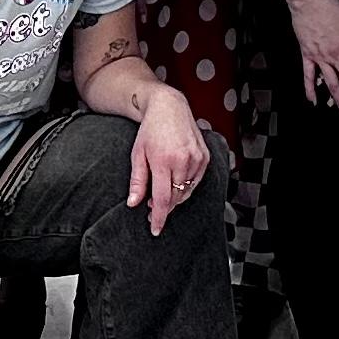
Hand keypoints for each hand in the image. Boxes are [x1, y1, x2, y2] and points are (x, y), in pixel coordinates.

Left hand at [127, 88, 209, 236]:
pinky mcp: (205, 158)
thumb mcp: (138, 155)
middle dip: (164, 206)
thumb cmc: (149, 131)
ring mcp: (197, 159)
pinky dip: (185, 186)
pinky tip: (175, 180)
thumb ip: (137, 181)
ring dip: (174, 197)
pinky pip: (195, 182)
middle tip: (151, 206)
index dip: (159, 217)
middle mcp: (184, 161)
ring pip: (186, 192)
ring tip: (161, 190)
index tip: (155, 230)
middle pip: (175, 197)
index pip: (163, 199)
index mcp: (164, 161)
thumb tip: (133, 204)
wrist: (169, 108)